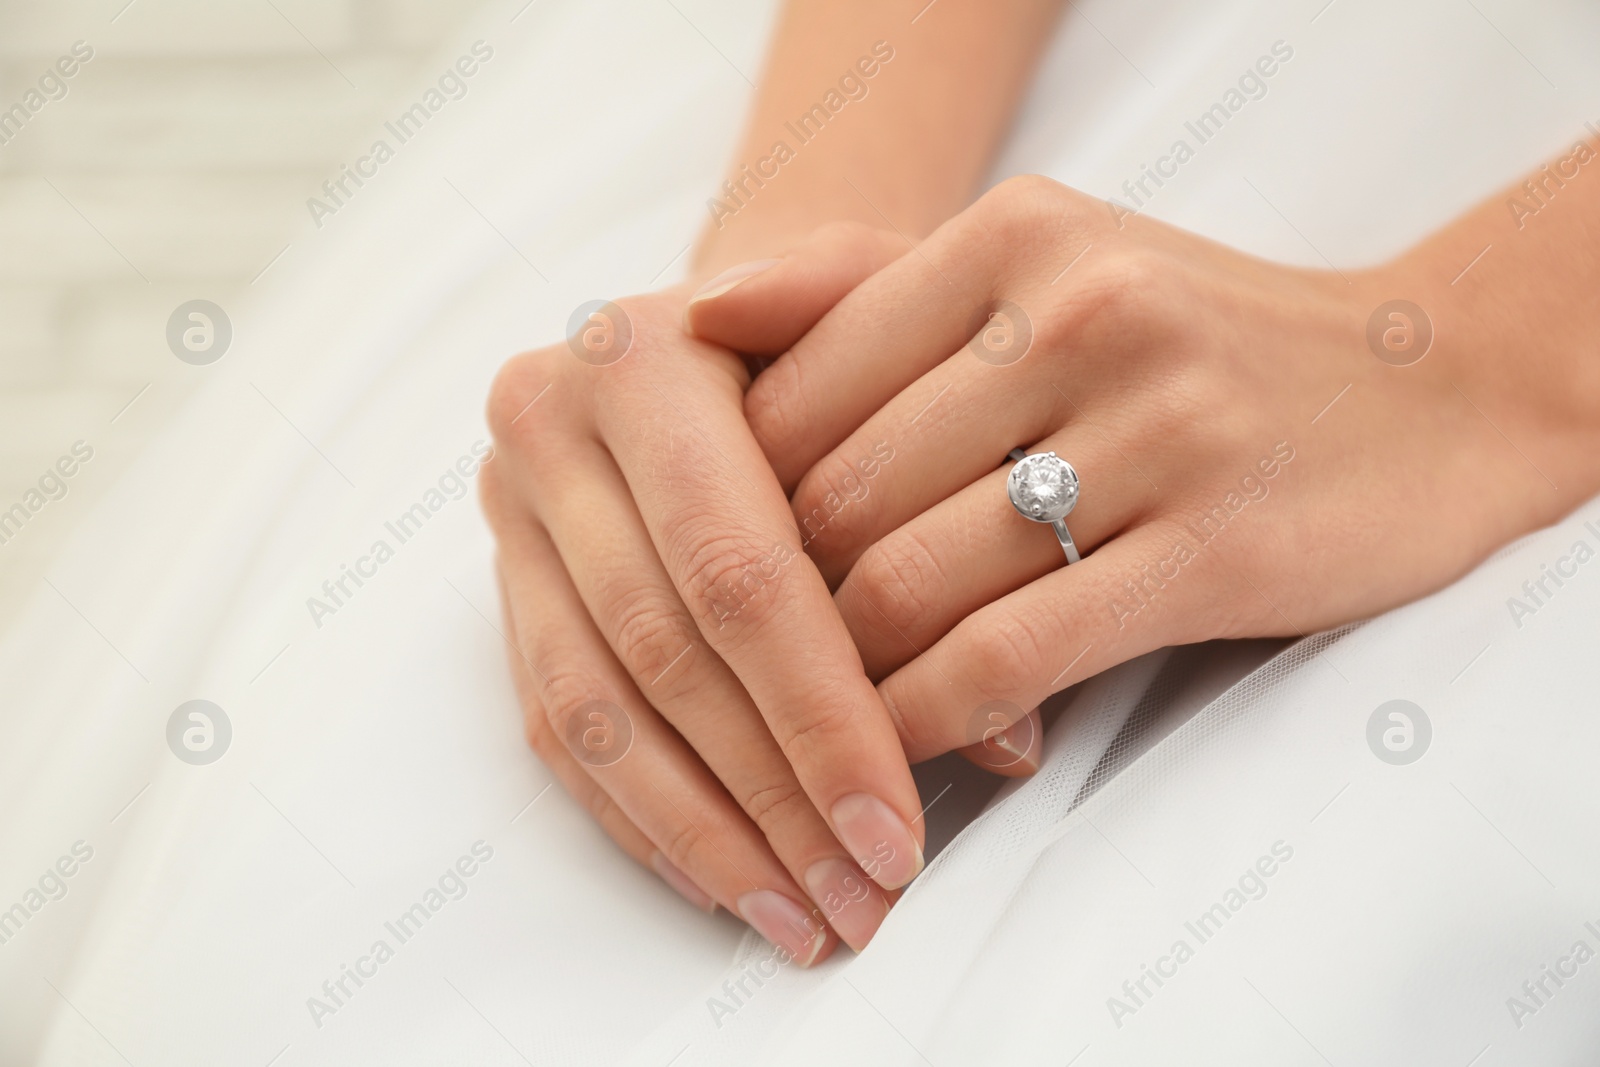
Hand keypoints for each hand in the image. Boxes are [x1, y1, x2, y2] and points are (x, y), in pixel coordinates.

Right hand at [481, 224, 923, 957]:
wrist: (716, 316)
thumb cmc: (830, 334)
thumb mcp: (894, 343)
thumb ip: (953, 520)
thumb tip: (1006, 725)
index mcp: (641, 359)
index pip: (736, 573)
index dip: (818, 716)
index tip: (893, 830)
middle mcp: (551, 427)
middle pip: (664, 653)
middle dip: (770, 796)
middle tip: (858, 899)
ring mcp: (513, 508)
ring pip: (594, 709)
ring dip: (704, 834)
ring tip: (802, 917)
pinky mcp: (506, 579)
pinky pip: (555, 724)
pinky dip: (638, 814)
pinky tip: (720, 877)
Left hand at [690, 173, 1599, 762]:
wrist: (1430, 388)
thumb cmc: (1197, 340)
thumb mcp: (1046, 266)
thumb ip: (872, 289)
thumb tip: (702, 316)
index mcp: (1014, 238)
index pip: (797, 387)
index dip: (735, 501)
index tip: (724, 571)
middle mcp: (1079, 310)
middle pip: (835, 494)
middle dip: (774, 605)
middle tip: (751, 670)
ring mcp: (1154, 424)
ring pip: (905, 580)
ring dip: (837, 676)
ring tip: (815, 717)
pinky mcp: (1213, 544)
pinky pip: (1008, 654)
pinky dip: (925, 716)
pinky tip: (898, 748)